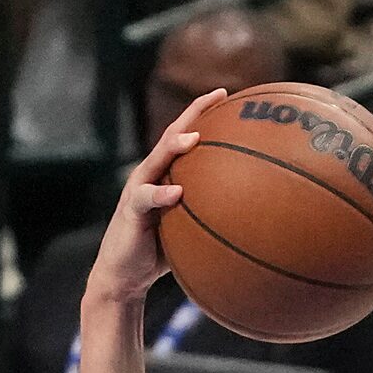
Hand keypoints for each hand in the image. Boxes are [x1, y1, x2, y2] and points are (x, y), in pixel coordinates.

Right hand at [83, 90, 224, 307]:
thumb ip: (208, 217)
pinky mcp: (130, 211)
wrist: (124, 276)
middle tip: (219, 96)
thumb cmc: (158, 254)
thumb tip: (248, 220)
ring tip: (194, 138)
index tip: (229, 97)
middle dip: (194, 114)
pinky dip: (161, 194)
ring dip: (174, 147)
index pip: (186, 137)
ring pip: (156, 160)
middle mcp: (151, 174)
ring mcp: (138, 190)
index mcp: (165, 174)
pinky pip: (146, 199)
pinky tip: (177, 192)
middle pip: (172, 136)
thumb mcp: (187, 231)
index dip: (205, 114)